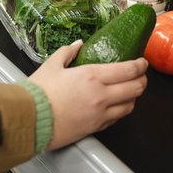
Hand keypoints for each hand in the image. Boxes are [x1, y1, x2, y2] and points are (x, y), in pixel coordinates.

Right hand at [28, 40, 148, 149]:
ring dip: (134, 97)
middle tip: (141, 76)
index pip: (128, 70)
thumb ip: (68, 51)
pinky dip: (120, 111)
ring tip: (130, 91)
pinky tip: (115, 106)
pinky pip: (116, 119)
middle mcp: (101, 95)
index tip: (142, 62)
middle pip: (135, 88)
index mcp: (92, 76)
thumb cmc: (38, 92)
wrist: (29, 118)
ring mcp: (100, 114)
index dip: (140, 65)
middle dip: (143, 80)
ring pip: (130, 106)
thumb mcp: (52, 64)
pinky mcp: (95, 128)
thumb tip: (78, 44)